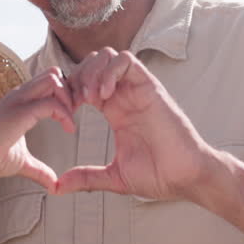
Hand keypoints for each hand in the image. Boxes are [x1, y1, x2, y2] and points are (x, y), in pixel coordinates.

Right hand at [0, 67, 74, 189]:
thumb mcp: (22, 162)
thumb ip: (39, 169)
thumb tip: (54, 184)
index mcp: (20, 100)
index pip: (50, 81)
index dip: (66, 95)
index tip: (72, 117)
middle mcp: (19, 95)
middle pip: (54, 74)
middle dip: (71, 91)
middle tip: (76, 115)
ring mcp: (18, 101)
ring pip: (54, 80)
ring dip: (69, 98)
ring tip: (71, 121)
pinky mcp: (19, 113)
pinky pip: (52, 103)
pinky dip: (66, 114)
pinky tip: (70, 130)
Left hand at [52, 48, 213, 201]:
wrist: (185, 176)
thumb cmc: (158, 175)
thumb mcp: (114, 176)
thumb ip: (86, 177)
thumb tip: (58, 186)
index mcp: (115, 110)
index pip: (85, 82)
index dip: (69, 91)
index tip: (64, 112)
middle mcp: (125, 95)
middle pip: (93, 63)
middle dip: (76, 77)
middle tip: (73, 103)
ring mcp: (138, 89)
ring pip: (108, 56)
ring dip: (92, 72)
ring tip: (89, 98)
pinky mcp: (150, 86)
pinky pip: (126, 60)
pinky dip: (110, 71)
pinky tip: (104, 96)